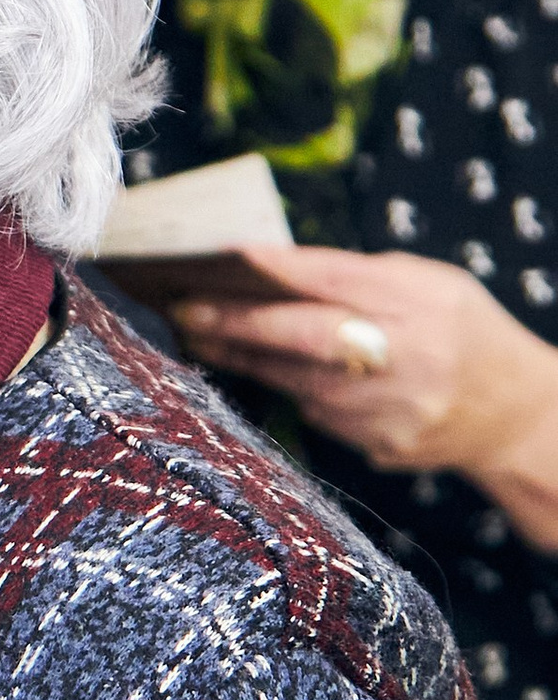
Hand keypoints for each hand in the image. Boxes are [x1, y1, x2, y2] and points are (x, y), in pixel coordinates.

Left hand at [177, 244, 557, 542]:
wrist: (514, 415)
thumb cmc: (463, 333)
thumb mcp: (432, 283)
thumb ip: (362, 274)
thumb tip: (278, 267)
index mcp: (420, 302)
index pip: (334, 278)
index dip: (276, 268)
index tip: (224, 255)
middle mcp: (404, 355)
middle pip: (304, 336)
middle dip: (237, 322)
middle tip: (185, 308)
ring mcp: (388, 408)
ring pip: (295, 380)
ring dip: (242, 357)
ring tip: (199, 333)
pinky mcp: (376, 444)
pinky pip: (314, 412)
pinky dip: (289, 388)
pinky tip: (266, 369)